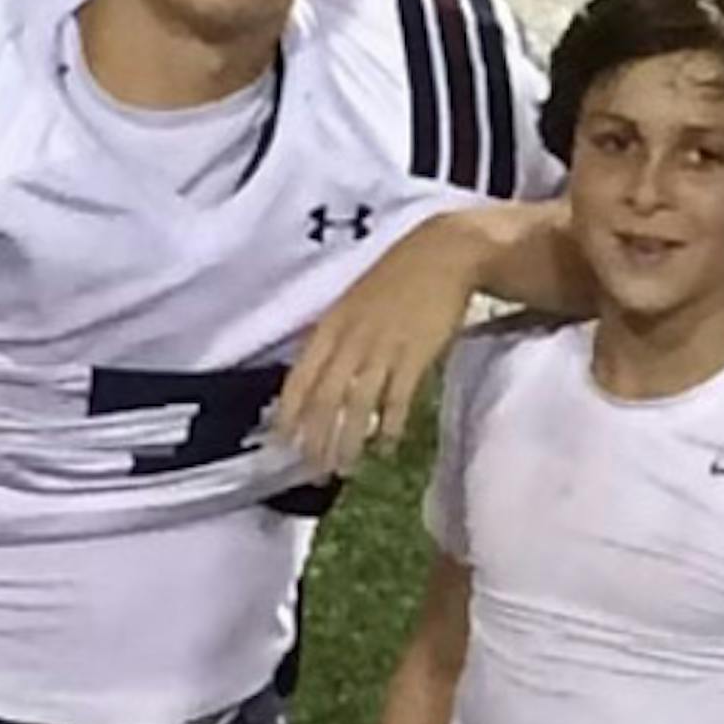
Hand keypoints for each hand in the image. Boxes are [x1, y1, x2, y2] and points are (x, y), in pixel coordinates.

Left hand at [275, 214, 483, 474]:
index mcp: (331, 325)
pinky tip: (386, 446)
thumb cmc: (398, 276)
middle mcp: (350, 339)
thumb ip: (336, 336)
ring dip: (349, 442)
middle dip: (316, 439)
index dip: (288, 414)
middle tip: (313, 471)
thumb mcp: (354, 301)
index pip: (300, 378)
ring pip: (357, 405)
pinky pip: (396, 400)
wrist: (443, 253)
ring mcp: (382, 348)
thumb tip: (319, 376)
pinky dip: (390, 427)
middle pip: (325, 399)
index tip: (280, 444)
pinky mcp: (415, 355)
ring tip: (344, 468)